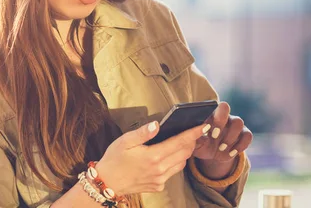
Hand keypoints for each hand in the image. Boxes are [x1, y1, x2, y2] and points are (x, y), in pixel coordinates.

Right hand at [95, 120, 209, 194]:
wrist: (107, 182)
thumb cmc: (114, 158)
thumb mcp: (125, 141)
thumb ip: (143, 133)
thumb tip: (157, 124)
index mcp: (153, 156)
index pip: (180, 142)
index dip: (193, 134)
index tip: (203, 127)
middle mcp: (160, 170)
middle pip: (184, 153)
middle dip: (192, 142)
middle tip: (195, 132)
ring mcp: (160, 180)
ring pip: (181, 164)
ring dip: (185, 153)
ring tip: (185, 142)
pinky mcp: (158, 186)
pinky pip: (173, 172)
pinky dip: (176, 163)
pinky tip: (170, 156)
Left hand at [192, 102, 252, 176]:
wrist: (212, 156)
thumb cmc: (202, 144)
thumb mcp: (195, 142)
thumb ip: (195, 136)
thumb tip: (199, 131)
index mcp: (211, 114)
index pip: (213, 106)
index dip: (212, 116)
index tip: (207, 130)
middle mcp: (223, 116)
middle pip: (226, 108)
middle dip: (220, 122)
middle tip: (214, 136)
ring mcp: (235, 125)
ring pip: (238, 122)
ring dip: (230, 137)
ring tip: (221, 148)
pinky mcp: (244, 135)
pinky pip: (248, 136)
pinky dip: (240, 146)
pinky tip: (230, 152)